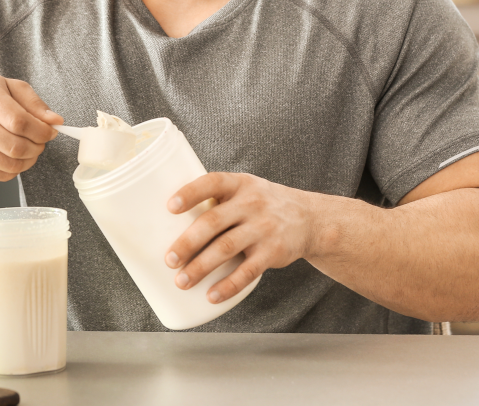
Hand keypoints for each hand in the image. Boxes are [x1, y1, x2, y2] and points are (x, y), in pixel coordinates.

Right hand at [0, 74, 62, 181]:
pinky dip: (15, 169)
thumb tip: (56, 121)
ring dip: (29, 160)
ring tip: (29, 149)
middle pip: (17, 147)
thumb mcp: (8, 88)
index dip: (42, 131)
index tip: (50, 132)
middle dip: (38, 147)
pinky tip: (13, 157)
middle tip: (40, 142)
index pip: (20, 122)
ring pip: (11, 165)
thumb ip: (34, 102)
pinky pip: (2, 175)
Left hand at [165, 173, 313, 302]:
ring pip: (226, 249)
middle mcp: (251, 203)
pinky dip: (228, 285)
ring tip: (181, 280)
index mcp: (239, 184)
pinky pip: (247, 272)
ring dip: (201, 267)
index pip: (211, 183)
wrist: (310, 218)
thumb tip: (168, 220)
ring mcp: (263, 228)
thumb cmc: (262, 203)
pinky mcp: (273, 252)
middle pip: (213, 222)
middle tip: (169, 259)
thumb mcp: (245, 189)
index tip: (170, 207)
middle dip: (188, 242)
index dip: (190, 193)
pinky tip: (212, 295)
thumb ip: (216, 199)